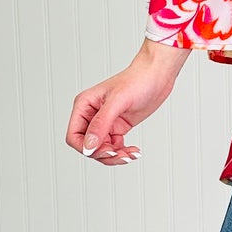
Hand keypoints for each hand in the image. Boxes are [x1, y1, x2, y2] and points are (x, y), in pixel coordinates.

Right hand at [65, 40, 190, 165]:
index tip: (104, 150)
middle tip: (120, 154)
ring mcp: (105, 122)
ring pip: (101, 149)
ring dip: (115, 156)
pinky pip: (114, 147)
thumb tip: (88, 146)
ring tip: (130, 154)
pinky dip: (123, 152)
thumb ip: (101, 124)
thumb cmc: (137, 80)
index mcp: (84, 106)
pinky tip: (134, 151)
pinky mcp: (118, 127)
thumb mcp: (117, 102)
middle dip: (103, 154)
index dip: (85, 148)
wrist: (157, 76)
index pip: (74, 136)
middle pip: (88, 146)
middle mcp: (91, 115)